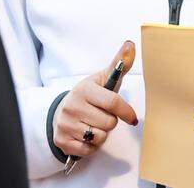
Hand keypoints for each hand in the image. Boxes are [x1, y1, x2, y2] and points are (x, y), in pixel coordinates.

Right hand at [53, 44, 138, 158]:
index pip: (112, 103)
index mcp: (84, 90)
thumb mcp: (104, 78)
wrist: (63, 110)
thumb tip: (131, 43)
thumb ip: (120, 64)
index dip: (126, 112)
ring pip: (99, 138)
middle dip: (110, 122)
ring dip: (101, 134)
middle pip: (108, 123)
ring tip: (93, 124)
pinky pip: (88, 150)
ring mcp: (65, 124)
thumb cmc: (90, 95)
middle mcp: (72, 106)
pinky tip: (86, 135)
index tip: (132, 118)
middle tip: (102, 115)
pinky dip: (91, 146)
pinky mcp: (62, 141)